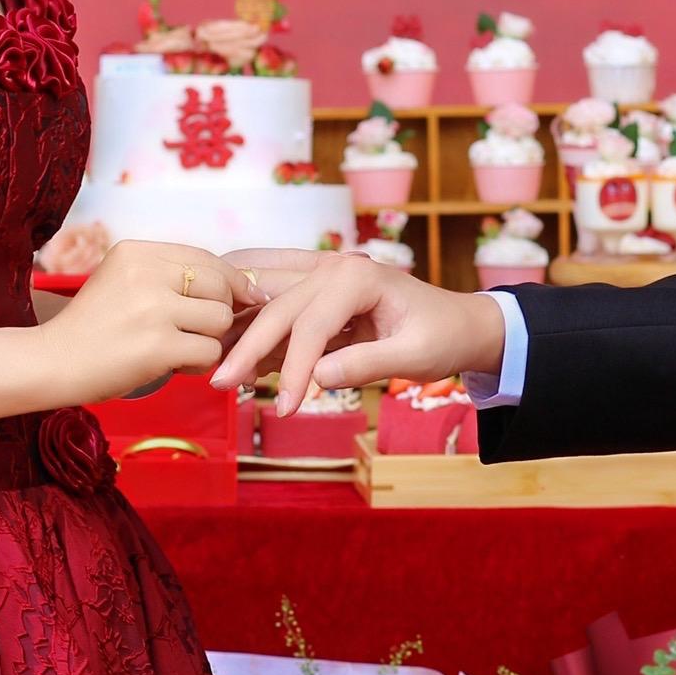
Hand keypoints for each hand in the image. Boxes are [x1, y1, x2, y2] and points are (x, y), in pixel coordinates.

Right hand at [39, 240, 239, 404]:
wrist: (51, 362)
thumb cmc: (92, 328)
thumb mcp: (122, 281)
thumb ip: (168, 276)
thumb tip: (238, 283)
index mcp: (136, 252)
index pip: (205, 258)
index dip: (231, 280)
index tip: (242, 297)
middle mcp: (146, 273)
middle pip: (220, 286)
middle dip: (220, 312)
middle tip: (198, 332)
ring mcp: (153, 309)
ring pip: (221, 319)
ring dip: (209, 340)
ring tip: (180, 350)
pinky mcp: (159, 346)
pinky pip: (210, 351)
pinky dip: (199, 364)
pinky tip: (175, 366)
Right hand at [211, 251, 505, 413]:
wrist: (461, 322)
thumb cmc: (443, 336)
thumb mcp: (415, 356)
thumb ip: (368, 364)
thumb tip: (319, 376)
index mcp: (357, 277)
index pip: (311, 325)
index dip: (295, 370)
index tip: (286, 409)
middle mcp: (332, 266)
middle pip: (275, 305)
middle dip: (246, 346)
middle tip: (220, 385)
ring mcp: (320, 270)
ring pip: (263, 292)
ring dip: (238, 324)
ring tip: (214, 362)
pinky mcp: (314, 284)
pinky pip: (271, 294)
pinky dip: (250, 317)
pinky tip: (232, 346)